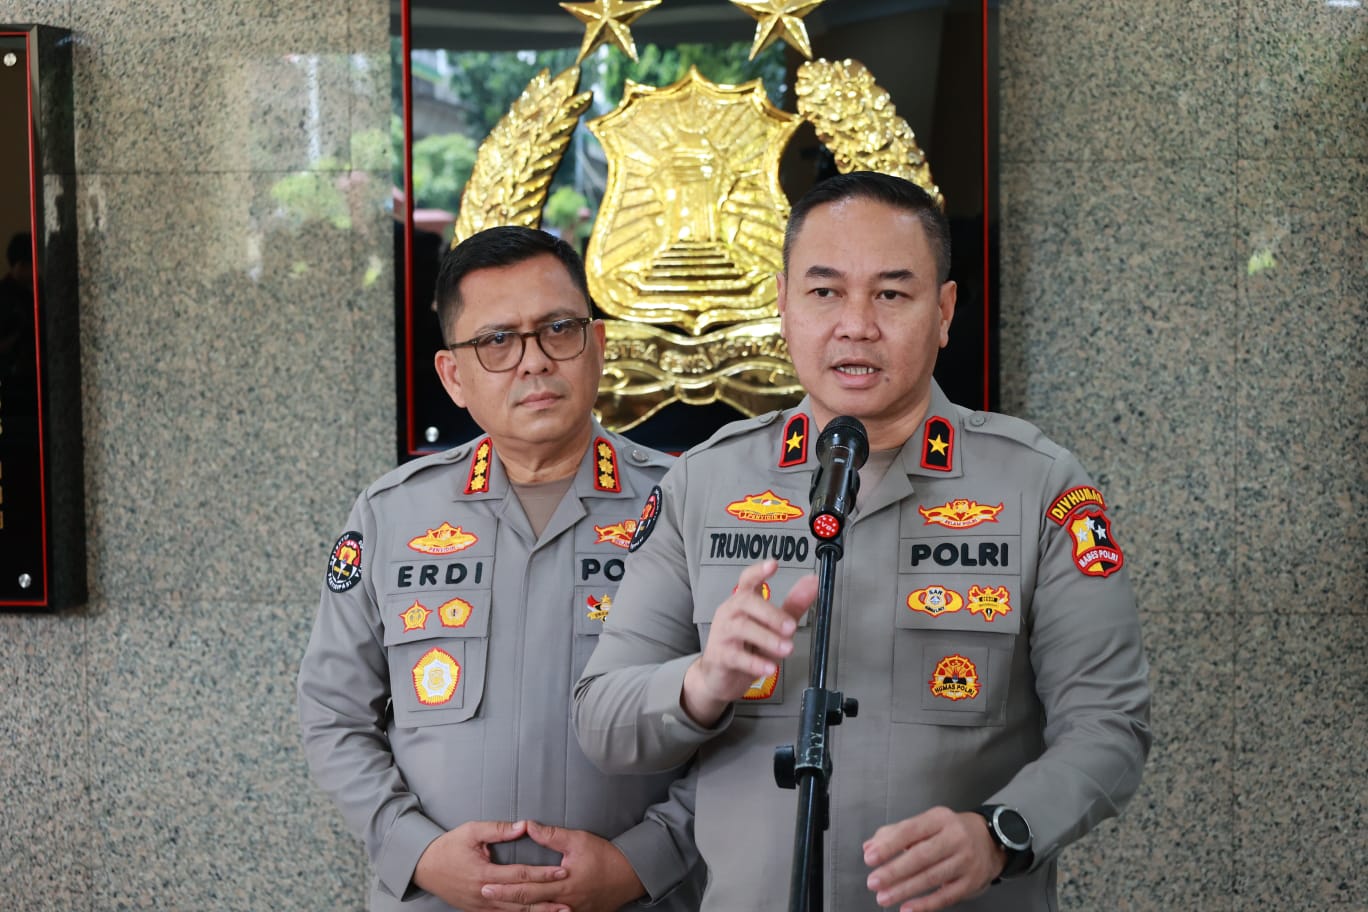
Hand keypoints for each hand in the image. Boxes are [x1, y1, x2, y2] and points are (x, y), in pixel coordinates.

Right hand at [413, 819, 569, 911]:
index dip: (543, 874)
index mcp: (484, 873)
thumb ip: (498, 830)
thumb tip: (523, 826)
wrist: (424, 867)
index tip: (563, 871)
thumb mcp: (471, 831)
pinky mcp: (477, 910)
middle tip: (569, 901)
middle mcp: (484, 893)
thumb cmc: (448, 847)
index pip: (520, 875)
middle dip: (546, 900)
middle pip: (521, 899)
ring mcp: (480, 905)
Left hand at [479, 821, 643, 911]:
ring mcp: (570, 911)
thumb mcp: (578, 840)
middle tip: (483, 894)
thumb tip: (527, 826)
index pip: (527, 887)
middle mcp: (564, 901)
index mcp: (562, 883)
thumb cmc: (604, 856)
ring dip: (517, 910)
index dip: (505, 887)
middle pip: (528, 903)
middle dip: (504, 899)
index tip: (485, 884)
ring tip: (497, 905)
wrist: (629, 876)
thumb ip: (551, 835)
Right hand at [681, 560, 817, 725]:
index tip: (773, 565)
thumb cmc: (747, 648)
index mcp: (743, 601)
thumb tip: (813, 582)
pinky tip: (769, 668)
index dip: (759, 571)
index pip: (748, 580)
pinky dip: (755, 662)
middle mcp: (730, 612)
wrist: (719, 678)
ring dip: (767, 638)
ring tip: (786, 649)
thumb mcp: (773, 626)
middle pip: (746, 602)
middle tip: (791, 627)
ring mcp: (722, 634)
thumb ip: (793, 604)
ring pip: (742, 628)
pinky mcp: (720, 656)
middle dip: (771, 614)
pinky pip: (736, 656)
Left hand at [862, 807, 1003, 910]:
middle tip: (873, 881)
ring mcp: (965, 861)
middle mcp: (955, 838)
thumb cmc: (950, 832)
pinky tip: (908, 909)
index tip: (870, 857)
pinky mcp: (971, 882)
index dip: (889, 845)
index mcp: (939, 819)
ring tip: (884, 897)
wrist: (991, 841)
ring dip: (904, 890)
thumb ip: (895, 833)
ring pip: (931, 877)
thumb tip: (870, 847)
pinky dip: (925, 905)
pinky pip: (946, 896)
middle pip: (921, 856)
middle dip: (894, 871)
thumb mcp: (926, 824)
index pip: (910, 830)